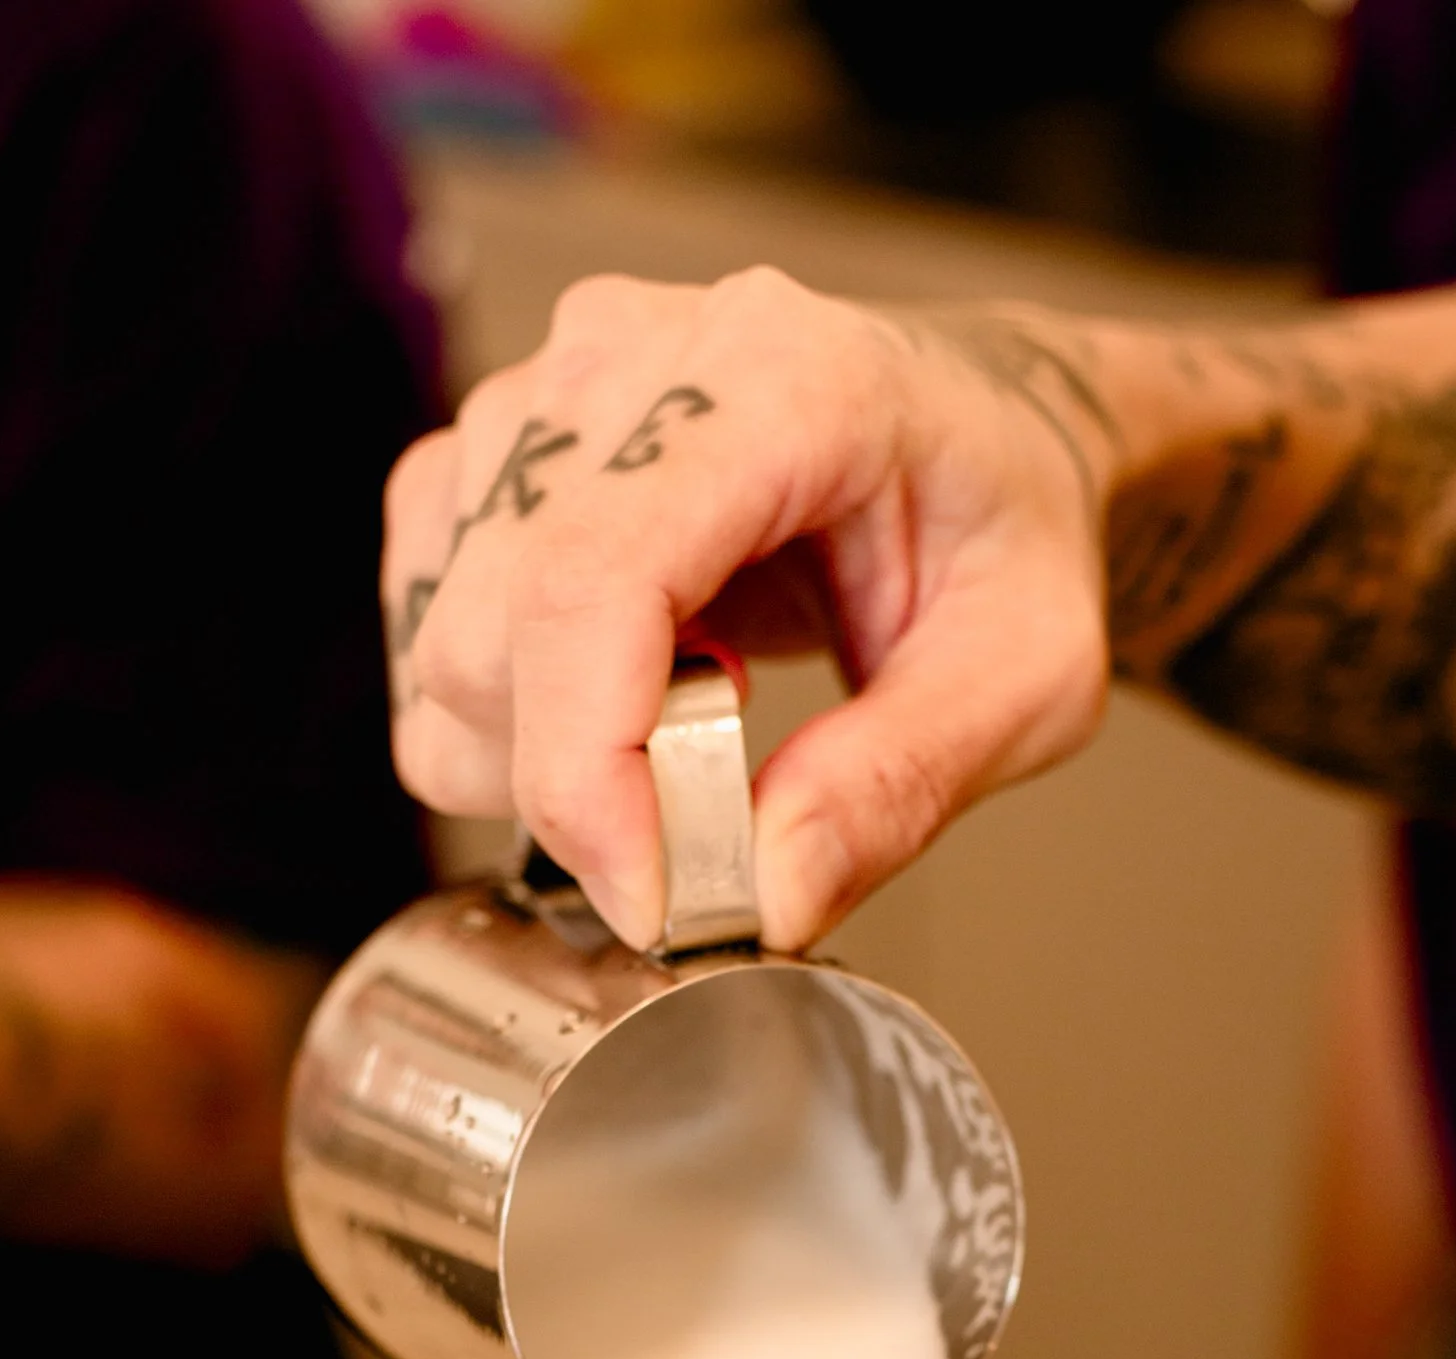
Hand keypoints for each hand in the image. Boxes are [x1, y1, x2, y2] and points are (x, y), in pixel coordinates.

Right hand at [383, 271, 1119, 950]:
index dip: (589, 775)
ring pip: (444, 651)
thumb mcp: (1027, 679)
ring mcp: (538, 400)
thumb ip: (899, 787)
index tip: (654, 901)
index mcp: (779, 379)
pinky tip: (628, 693)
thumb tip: (765, 899)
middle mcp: (626, 360)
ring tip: (689, 722)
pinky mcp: (487, 461)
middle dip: (583, 791)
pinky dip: (508, 725)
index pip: (590, 583)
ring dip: (540, 760)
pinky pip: (429, 638)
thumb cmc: (1004, 524)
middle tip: (720, 814)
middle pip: (491, 636)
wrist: (981, 435)